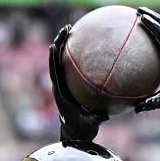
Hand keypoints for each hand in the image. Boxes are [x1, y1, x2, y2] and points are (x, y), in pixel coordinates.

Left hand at [47, 24, 103, 144]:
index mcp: (60, 93)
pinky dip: (74, 53)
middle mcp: (59, 85)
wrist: (75, 132)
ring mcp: (63, 83)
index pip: (55, 72)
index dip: (53, 59)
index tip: (53, 45)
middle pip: (56, 60)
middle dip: (59, 43)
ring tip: (70, 29)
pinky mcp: (69, 82)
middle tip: (65, 29)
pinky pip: (70, 64)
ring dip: (64, 44)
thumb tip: (107, 114)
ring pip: (61, 60)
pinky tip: (83, 42)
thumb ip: (96, 119)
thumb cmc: (82, 129)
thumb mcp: (90, 125)